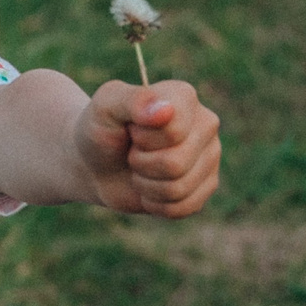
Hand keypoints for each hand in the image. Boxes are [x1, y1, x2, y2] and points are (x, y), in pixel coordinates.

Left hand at [75, 80, 220, 216]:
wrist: (95, 165)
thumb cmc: (100, 131)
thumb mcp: (104, 108)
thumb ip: (132, 100)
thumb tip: (165, 111)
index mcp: (184, 97)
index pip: (173, 132)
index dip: (142, 139)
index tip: (131, 129)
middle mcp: (206, 123)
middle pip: (176, 164)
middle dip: (142, 164)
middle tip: (133, 152)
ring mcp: (211, 155)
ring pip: (179, 188)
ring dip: (146, 186)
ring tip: (140, 169)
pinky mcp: (207, 186)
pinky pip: (183, 208)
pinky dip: (156, 204)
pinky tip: (150, 187)